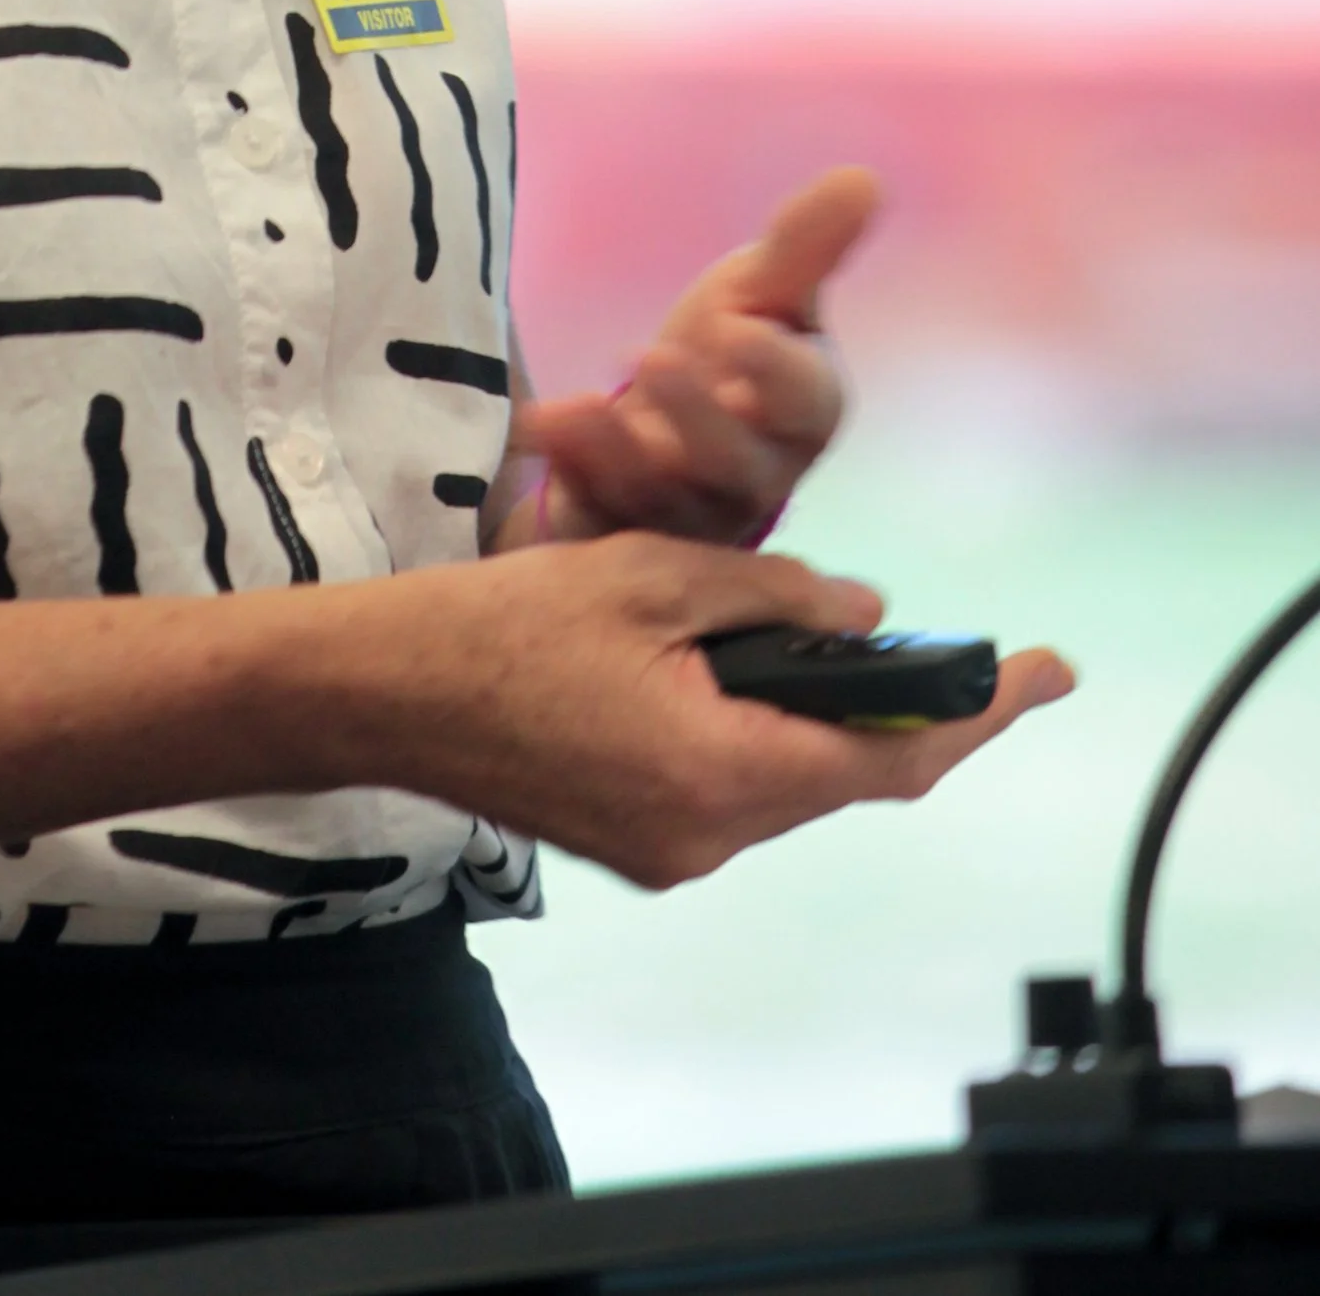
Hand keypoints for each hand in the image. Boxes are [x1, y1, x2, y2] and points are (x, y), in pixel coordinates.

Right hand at [321, 532, 1074, 890]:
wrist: (380, 690)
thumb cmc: (500, 622)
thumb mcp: (650, 576)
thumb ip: (774, 597)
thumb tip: (867, 618)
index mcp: (720, 773)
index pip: (889, 758)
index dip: (977, 714)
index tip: (1047, 672)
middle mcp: (707, 837)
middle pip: (844, 776)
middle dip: (901, 712)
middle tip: (959, 652)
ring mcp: (669, 853)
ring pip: (788, 780)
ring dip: (818, 714)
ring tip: (825, 638)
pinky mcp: (636, 841)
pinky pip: (732, 787)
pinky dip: (758, 730)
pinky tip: (740, 668)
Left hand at [513, 167, 876, 548]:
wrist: (663, 422)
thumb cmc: (727, 352)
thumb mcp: (761, 292)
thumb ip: (804, 246)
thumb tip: (863, 177)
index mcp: (799, 415)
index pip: (803, 403)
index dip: (774, 372)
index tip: (737, 327)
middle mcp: (750, 475)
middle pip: (734, 465)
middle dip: (698, 418)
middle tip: (654, 356)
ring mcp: (683, 510)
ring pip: (661, 496)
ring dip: (618, 452)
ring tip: (579, 405)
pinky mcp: (618, 526)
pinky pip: (595, 514)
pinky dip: (568, 470)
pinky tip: (541, 425)